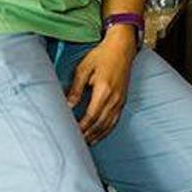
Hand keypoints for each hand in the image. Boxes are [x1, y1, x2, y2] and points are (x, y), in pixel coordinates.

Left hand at [66, 25, 136, 143]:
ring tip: (86, 143)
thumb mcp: (84, 68)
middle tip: (75, 143)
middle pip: (100, 124)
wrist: (122, 48)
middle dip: (87, 135)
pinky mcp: (123, 100)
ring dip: (97, 136)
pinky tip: (99, 134)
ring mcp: (120, 100)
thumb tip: (68, 105)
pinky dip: (107, 130)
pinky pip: (115, 120)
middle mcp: (114, 98)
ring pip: (108, 125)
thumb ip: (75, 88)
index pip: (91, 116)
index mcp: (104, 90)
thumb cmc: (102, 55)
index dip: (81, 128)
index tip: (71, 134)